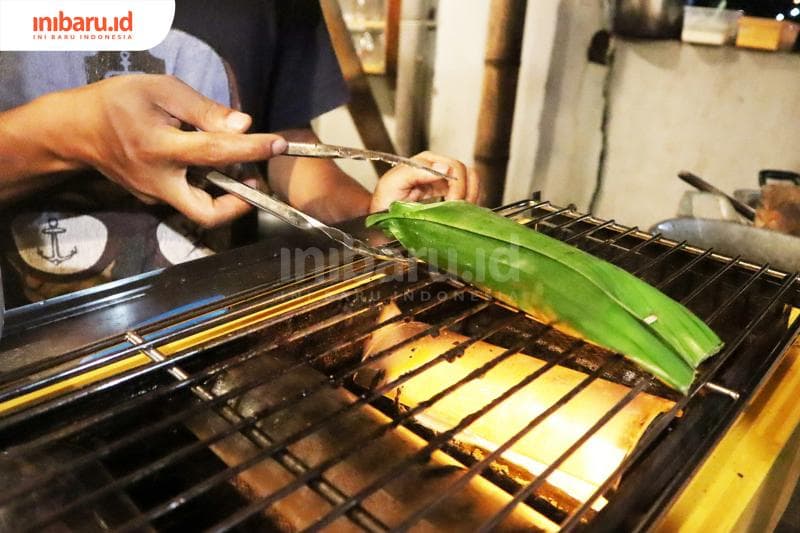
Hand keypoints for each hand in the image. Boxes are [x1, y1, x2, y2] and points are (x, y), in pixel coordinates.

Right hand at [42, 74, 286, 226]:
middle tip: (254, 179)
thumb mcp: (161, 90)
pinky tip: (208, 163)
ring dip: (224, 192)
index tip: (278, 144)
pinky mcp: (152, 199)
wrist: (77, 129)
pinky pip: (187, 198)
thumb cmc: (118, 102)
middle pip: (207, 213)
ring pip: (199, 208)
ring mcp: (154, 196)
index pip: (215, 153)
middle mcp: (158, 182)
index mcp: (159, 148)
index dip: (251, 150)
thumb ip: (204, 110)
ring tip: (234, 163)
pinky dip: (205, 186)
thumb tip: (242, 126)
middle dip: (239, 204)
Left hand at [369, 151, 479, 212]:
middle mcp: (437, 169)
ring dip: (471, 198)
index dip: (458, 186)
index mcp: (426, 162)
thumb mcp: (393, 183)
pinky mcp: (446, 195)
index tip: (452, 203)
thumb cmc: (382, 201)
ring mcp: (443, 182)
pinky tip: (460, 213)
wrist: (380, 218)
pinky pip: (467, 194)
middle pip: (467, 174)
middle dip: (467, 193)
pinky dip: (469, 204)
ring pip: (472, 183)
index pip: (455, 167)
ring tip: (460, 213)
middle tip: (457, 210)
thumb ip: (416, 171)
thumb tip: (444, 167)